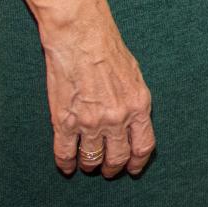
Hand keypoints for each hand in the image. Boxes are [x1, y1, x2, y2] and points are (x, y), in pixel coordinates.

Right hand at [41, 10, 155, 176]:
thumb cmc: (108, 50)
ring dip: (90, 165)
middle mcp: (117, 118)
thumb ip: (135, 103)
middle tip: (108, 170)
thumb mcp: (135, 77)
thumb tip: (134, 124)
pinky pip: (65, 153)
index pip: (143, 147)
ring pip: (91, 159)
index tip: (133, 169)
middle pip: (118, 157)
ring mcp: (90, 122)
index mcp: (138, 106)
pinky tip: (67, 165)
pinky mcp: (64, 121)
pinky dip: (66, 163)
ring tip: (88, 164)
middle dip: (113, 168)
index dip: (138, 163)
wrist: (80, 36)